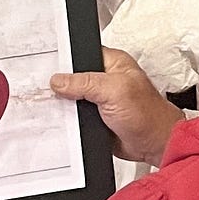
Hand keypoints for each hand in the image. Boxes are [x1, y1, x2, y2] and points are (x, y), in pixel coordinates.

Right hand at [53, 47, 179, 165]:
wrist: (154, 144)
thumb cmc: (148, 114)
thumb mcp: (115, 90)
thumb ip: (85, 82)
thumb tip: (59, 80)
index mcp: (112, 63)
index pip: (80, 55)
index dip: (64, 60)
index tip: (45, 67)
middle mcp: (104, 79)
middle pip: (72, 77)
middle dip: (60, 84)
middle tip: (45, 89)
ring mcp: (98, 99)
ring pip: (71, 98)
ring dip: (64, 104)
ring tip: (50, 105)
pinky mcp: (94, 117)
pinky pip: (74, 116)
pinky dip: (68, 120)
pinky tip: (59, 121)